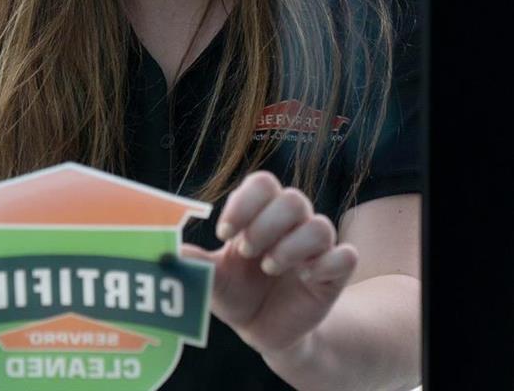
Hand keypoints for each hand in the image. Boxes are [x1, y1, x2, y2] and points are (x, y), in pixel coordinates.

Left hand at [181, 171, 358, 362]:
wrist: (263, 329)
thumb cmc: (237, 293)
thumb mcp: (213, 279)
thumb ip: (195, 263)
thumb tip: (167, 250)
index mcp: (260, 214)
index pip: (262, 183)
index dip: (245, 203)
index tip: (224, 233)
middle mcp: (290, 224)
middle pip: (292, 199)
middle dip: (265, 226)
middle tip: (246, 252)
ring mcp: (315, 248)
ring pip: (319, 225)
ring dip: (291, 247)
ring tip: (268, 268)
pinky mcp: (334, 273)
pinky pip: (345, 256)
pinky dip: (325, 265)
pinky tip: (305, 278)